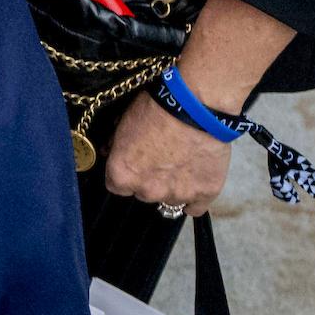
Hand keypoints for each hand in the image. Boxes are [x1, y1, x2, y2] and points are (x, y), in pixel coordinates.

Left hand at [103, 92, 233, 216]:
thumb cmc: (155, 109)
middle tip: (160, 159)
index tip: (133, 163)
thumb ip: (114, 145)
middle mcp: (147, 191)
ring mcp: (177, 195)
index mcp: (122, 174)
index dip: (125, 173)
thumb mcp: (122, 122)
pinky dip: (195, 197)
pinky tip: (195, 181)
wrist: (195, 106)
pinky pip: (195, 208)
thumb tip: (109, 152)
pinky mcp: (205, 194)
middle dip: (148, 180)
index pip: (116, 185)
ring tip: (182, 163)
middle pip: (143, 193)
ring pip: (169, 199)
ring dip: (172, 186)